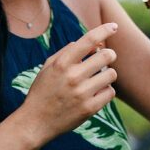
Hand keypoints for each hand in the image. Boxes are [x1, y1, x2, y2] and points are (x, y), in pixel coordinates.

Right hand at [21, 25, 118, 146]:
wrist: (35, 122)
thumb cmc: (43, 91)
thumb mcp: (49, 67)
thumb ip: (69, 51)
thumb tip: (94, 42)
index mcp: (62, 63)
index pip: (89, 40)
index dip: (104, 30)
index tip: (114, 26)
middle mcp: (73, 76)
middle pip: (106, 56)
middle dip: (109, 55)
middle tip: (106, 57)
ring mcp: (82, 93)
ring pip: (111, 74)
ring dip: (108, 74)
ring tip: (98, 78)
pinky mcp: (89, 109)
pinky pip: (110, 92)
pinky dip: (106, 91)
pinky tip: (96, 93)